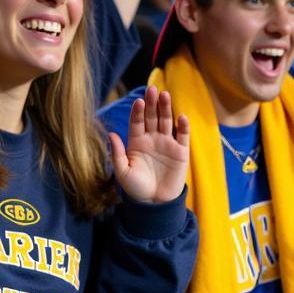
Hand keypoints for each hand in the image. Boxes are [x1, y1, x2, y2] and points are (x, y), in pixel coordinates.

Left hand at [109, 86, 188, 203]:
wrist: (154, 203)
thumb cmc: (136, 188)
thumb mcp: (123, 172)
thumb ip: (117, 153)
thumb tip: (110, 134)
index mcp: (136, 141)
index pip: (137, 121)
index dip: (138, 111)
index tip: (138, 102)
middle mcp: (152, 138)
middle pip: (152, 117)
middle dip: (152, 103)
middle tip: (152, 89)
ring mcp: (167, 144)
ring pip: (166, 122)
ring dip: (166, 108)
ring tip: (165, 95)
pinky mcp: (181, 152)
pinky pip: (182, 136)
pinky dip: (182, 126)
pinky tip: (181, 116)